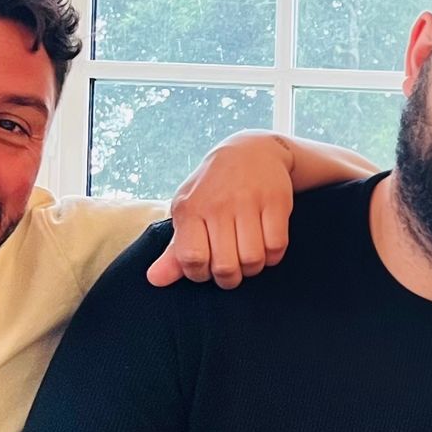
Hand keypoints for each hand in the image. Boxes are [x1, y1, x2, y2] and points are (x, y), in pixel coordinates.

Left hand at [149, 131, 297, 288]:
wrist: (250, 151)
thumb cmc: (213, 189)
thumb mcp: (189, 213)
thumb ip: (175, 251)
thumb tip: (154, 280)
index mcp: (190, 208)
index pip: (191, 259)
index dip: (200, 274)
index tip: (206, 268)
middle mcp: (217, 204)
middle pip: (225, 266)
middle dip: (229, 278)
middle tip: (231, 270)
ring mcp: (248, 201)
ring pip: (253, 260)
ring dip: (253, 268)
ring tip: (248, 256)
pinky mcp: (276, 201)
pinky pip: (276, 247)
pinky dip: (273, 255)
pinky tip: (266, 245)